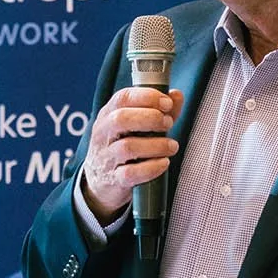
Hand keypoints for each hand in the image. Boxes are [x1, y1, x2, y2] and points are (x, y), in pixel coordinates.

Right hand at [78, 87, 181, 219]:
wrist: (100, 182)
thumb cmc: (123, 147)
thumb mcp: (136, 126)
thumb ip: (158, 110)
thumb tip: (176, 95)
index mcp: (108, 115)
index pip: (122, 98)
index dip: (147, 96)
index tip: (166, 103)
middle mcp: (103, 134)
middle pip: (121, 119)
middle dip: (150, 118)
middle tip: (168, 123)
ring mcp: (106, 158)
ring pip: (128, 147)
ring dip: (156, 145)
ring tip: (172, 146)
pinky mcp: (114, 179)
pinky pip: (131, 173)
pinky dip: (151, 168)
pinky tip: (164, 163)